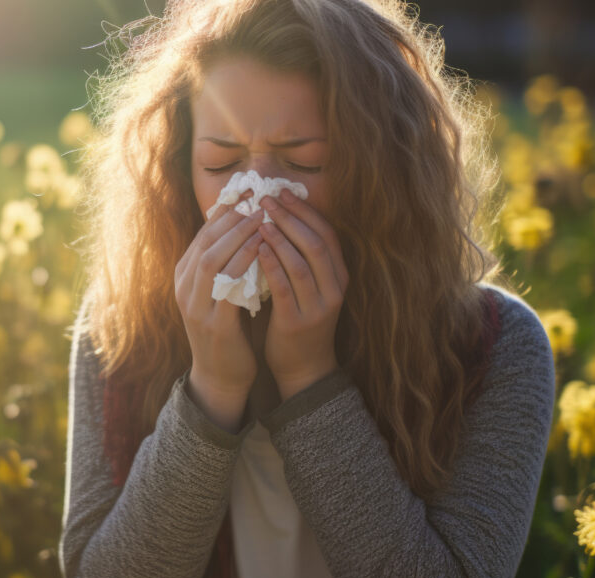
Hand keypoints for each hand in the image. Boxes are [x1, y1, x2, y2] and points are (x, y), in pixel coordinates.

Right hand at [175, 194, 269, 429]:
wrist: (219, 375)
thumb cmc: (226, 328)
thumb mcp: (219, 291)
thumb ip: (224, 263)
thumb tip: (244, 225)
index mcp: (184, 277)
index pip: (202, 235)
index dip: (224, 212)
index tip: (247, 192)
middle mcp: (184, 288)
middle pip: (204, 242)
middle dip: (231, 218)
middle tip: (257, 198)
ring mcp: (195, 306)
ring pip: (211, 259)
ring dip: (237, 236)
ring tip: (262, 218)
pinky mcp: (214, 324)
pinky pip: (228, 286)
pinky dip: (245, 264)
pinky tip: (263, 250)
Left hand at [256, 189, 349, 400]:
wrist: (303, 368)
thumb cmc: (299, 319)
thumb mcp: (308, 286)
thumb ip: (300, 257)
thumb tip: (278, 217)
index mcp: (338, 276)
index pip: (327, 234)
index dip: (306, 211)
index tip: (284, 192)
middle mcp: (334, 289)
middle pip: (316, 243)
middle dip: (292, 217)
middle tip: (268, 199)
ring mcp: (318, 307)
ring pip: (302, 263)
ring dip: (280, 238)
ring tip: (260, 219)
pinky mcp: (298, 322)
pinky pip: (285, 288)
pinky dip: (272, 265)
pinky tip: (257, 249)